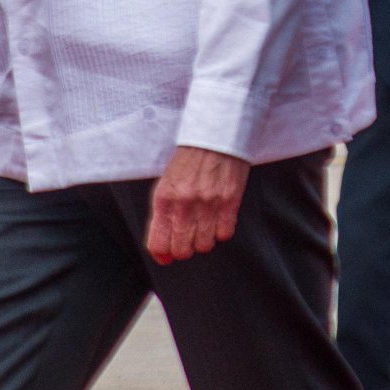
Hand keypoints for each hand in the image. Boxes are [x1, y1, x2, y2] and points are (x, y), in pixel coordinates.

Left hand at [145, 146, 249, 264]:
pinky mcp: (230, 200)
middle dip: (185, 248)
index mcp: (164, 198)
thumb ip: (162, 216)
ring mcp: (208, 203)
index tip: (168, 255)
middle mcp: (184, 203)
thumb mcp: (166, 184)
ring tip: (205, 224)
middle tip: (189, 237)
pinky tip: (219, 217)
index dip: (163, 254)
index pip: (159, 244)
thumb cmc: (189, 160)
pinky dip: (222, 231)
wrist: (213, 134)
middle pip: (182, 250)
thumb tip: (162, 253)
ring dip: (205, 240)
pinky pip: (225, 233)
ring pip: (205, 245)